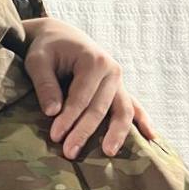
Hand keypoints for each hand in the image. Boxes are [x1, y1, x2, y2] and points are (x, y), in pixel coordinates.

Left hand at [21, 18, 156, 158]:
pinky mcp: (119, 89)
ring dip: (116, 133)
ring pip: (122, 110)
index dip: (68, 118)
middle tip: (70, 153)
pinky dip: (143, 122)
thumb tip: (52, 112)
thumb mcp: (38, 61)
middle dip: (85, 131)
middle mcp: (112, 71)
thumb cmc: (47, 49)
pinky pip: (134, 107)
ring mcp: (119, 81)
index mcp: (93, 61)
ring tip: (108, 153)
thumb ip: (45, 85)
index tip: (55, 137)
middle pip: (100, 108)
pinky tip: (151, 138)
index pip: (80, 97)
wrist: (62, 36)